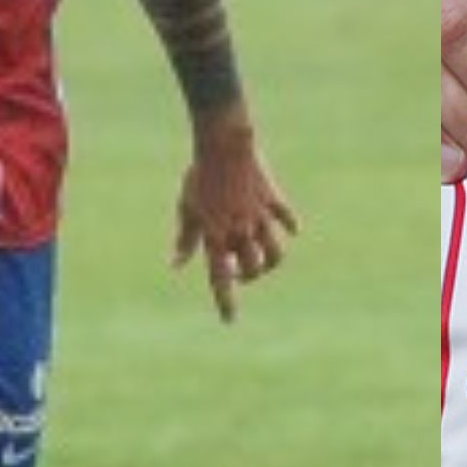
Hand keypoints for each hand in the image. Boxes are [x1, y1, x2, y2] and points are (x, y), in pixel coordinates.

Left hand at [174, 122, 300, 320]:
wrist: (224, 145)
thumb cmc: (199, 176)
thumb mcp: (187, 209)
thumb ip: (185, 240)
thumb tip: (176, 266)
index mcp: (216, 236)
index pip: (221, 279)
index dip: (225, 302)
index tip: (229, 320)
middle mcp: (241, 232)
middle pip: (253, 270)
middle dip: (248, 278)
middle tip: (240, 273)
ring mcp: (260, 217)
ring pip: (275, 253)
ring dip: (270, 262)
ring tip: (263, 260)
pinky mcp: (273, 200)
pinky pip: (287, 219)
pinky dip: (290, 227)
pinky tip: (289, 230)